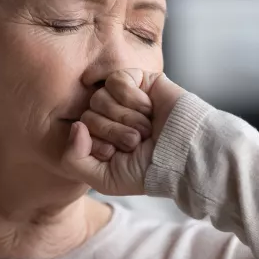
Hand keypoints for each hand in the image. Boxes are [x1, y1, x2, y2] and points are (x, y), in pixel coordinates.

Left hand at [62, 69, 184, 194]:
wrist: (184, 154)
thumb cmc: (149, 170)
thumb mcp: (104, 179)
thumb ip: (74, 159)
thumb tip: (76, 126)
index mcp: (101, 137)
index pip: (79, 131)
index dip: (99, 144)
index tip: (119, 154)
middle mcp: (110, 116)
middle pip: (89, 114)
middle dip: (115, 132)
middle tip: (138, 141)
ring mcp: (123, 97)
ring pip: (100, 98)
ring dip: (127, 118)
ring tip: (147, 128)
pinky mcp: (138, 80)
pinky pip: (116, 80)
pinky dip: (132, 99)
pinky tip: (149, 109)